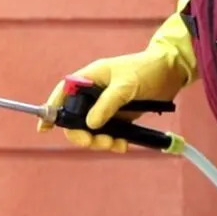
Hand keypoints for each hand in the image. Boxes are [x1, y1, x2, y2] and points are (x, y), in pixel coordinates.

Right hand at [38, 0, 195, 151]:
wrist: (171, 72)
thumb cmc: (145, 70)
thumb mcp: (125, 86)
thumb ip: (107, 104)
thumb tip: (90, 124)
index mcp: (90, 78)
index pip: (64, 93)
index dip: (52, 109)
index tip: (44, 128)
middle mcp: (94, 93)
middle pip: (75, 118)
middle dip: (81, 133)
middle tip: (93, 143)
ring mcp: (106, 106)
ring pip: (91, 129)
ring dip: (99, 141)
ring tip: (115, 145)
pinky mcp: (120, 117)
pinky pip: (108, 133)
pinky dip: (112, 141)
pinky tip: (123, 144)